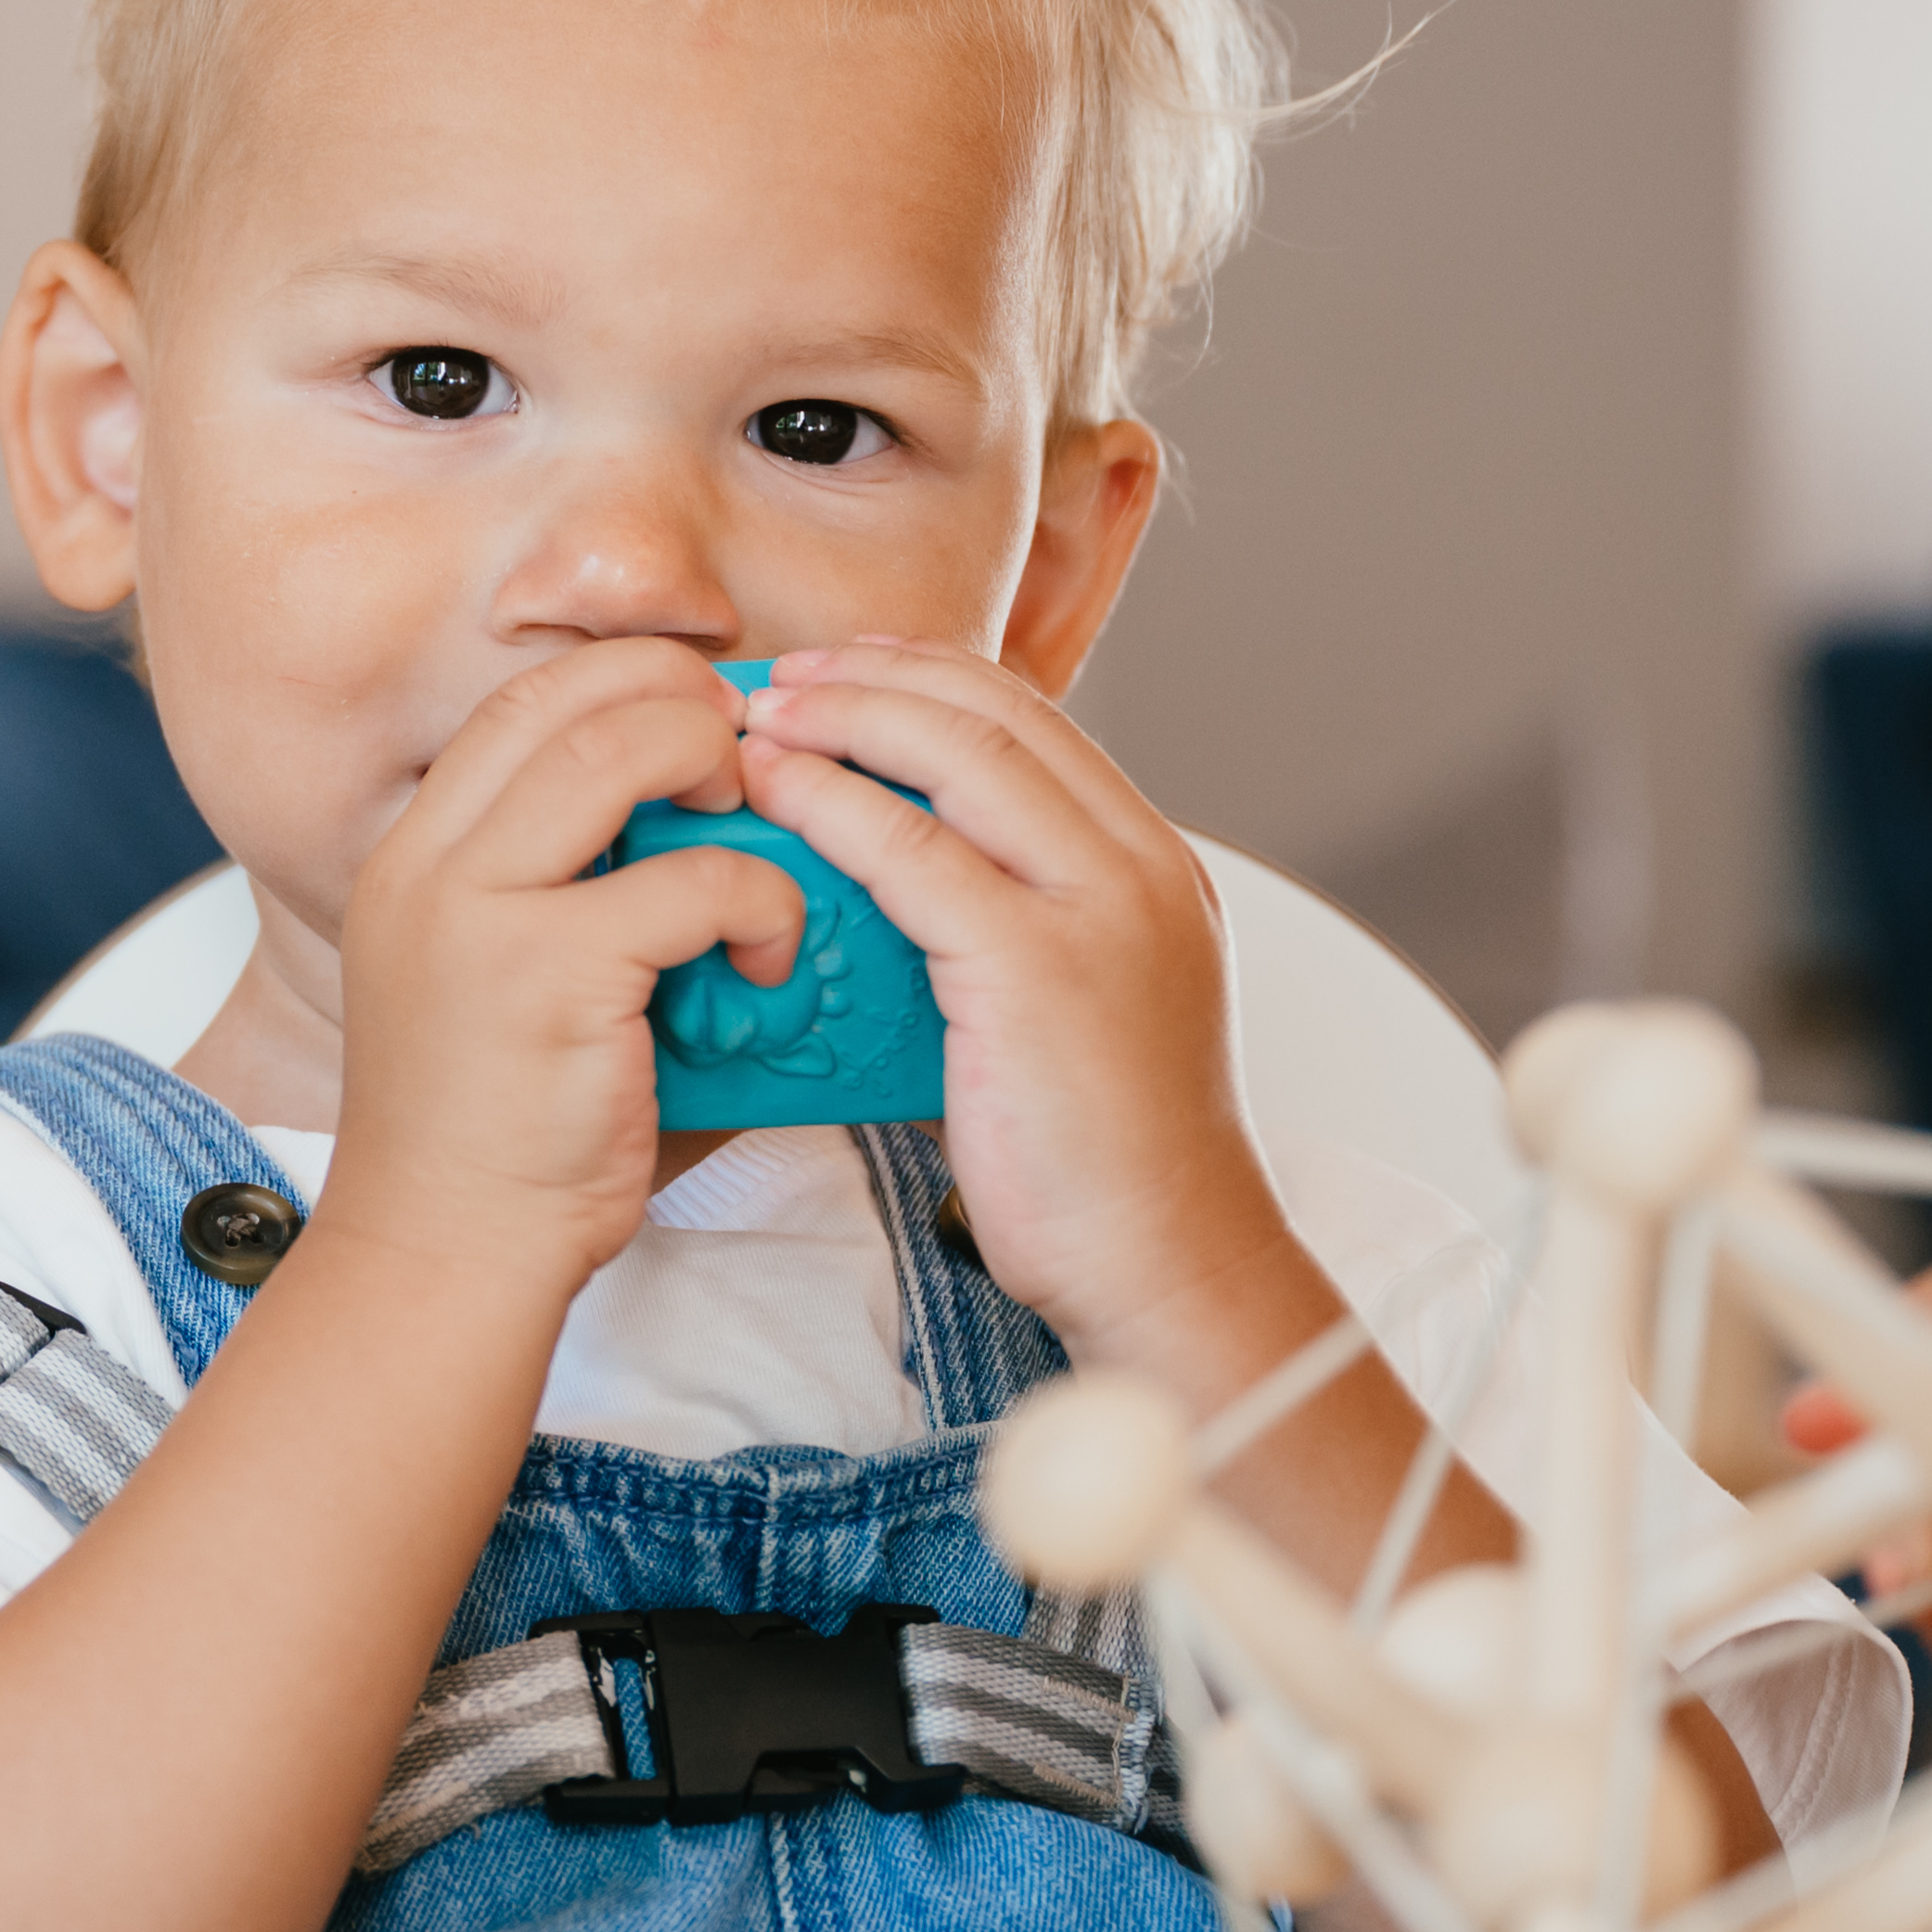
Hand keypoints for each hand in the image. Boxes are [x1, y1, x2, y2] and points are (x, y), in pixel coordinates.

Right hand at [322, 640, 809, 1307]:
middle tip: (751, 765)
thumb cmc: (498, 1133)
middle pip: (574, 696)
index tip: (704, 724)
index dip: (628, 682)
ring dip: (721, 773)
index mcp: (416, 855)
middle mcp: (431, 862)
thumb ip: (572, 893)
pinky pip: (695, 880)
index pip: (524, 700)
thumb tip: (718, 822)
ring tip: (758, 836)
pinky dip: (762, 902)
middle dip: (686, 703)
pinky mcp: (548, 972)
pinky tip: (768, 960)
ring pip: (625, 748)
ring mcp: (479, 910)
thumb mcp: (498, 978)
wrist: (445, 1254)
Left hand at [731, 638, 1301, 1380]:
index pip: (1037, 725)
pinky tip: (778, 791)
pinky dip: (834, 804)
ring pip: (959, 759)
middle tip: (787, 672)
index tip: (851, 669)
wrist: (1168, 1262)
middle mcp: (1141, 869)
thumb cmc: (1107, 1159)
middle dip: (879, 677)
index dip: (933, 678)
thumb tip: (919, 879)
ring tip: (763, 715)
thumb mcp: (1087, 1008)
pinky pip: (915, 853)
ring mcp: (1100, 911)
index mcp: (1155, 867)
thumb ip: (1028, 926)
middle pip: (998, 718)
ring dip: (847, 719)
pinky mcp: (1039, 969)